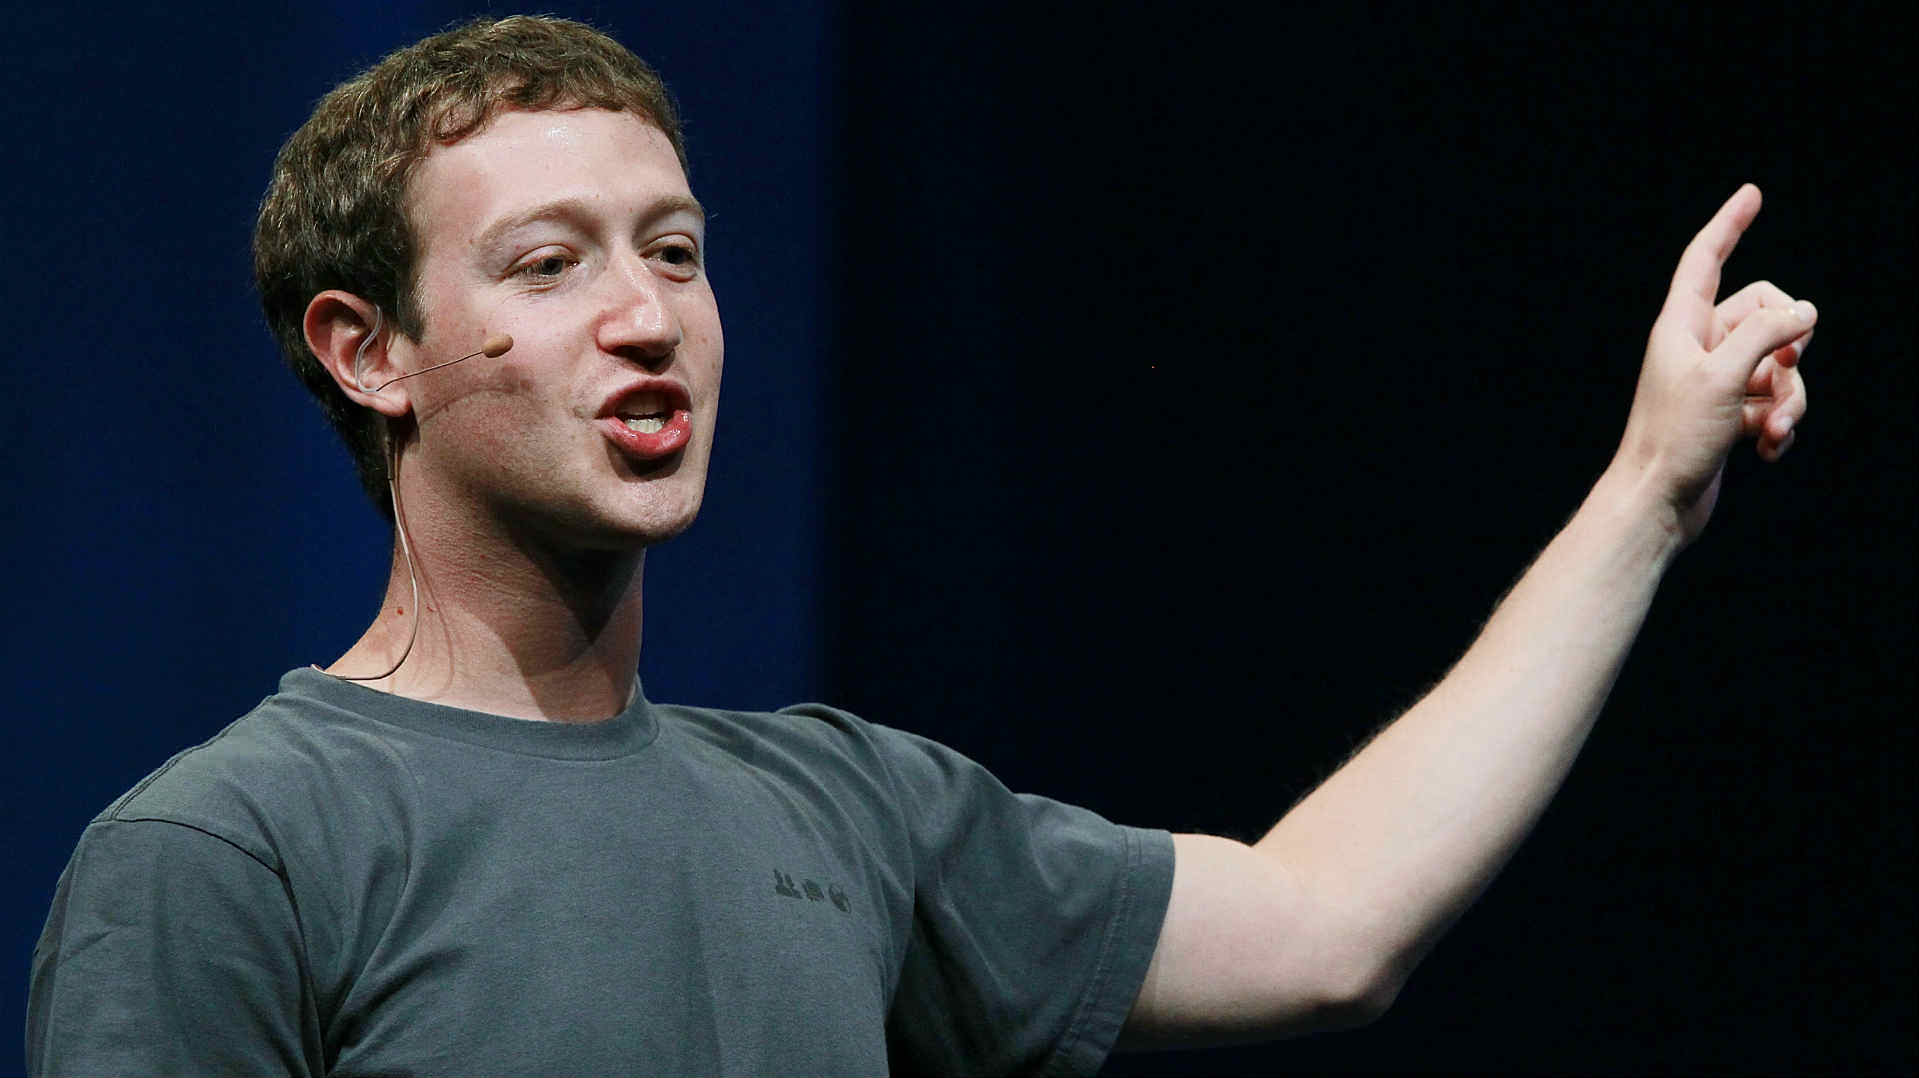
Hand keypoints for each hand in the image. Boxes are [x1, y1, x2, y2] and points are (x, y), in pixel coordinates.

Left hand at [1611, 184, 1814, 543]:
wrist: (1656, 502)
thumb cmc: (1675, 438)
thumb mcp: (1725, 375)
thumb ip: (1769, 333)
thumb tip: (1805, 312)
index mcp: (1681, 326)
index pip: (1706, 259)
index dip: (1729, 225)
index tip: (1752, 194)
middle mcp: (1697, 348)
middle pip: (1766, 314)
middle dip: (1790, 347)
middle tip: (1784, 375)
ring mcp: (1715, 382)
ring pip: (1779, 365)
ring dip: (1790, 398)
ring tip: (1774, 430)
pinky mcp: (1728, 416)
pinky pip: (1773, 402)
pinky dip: (1779, 423)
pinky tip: (1768, 450)